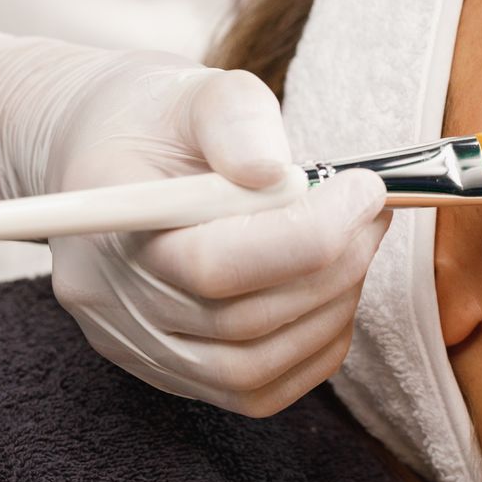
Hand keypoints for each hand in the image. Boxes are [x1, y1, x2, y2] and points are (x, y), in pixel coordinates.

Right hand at [0, 15, 388, 414]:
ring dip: (329, 309)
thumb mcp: (197, 91)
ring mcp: (138, 347)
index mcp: (108, 223)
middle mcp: (111, 302)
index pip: (212, 266)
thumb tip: (275, 173)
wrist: (109, 156)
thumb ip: (236, 119)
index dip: (307, 235)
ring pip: (252, 368)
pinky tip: (332, 290)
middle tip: (373, 212)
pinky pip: (256, 390)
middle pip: (239, 322)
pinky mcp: (171, 371)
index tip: (364, 189)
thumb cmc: (158, 121)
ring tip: (358, 243)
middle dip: (332, 266)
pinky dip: (313, 347)